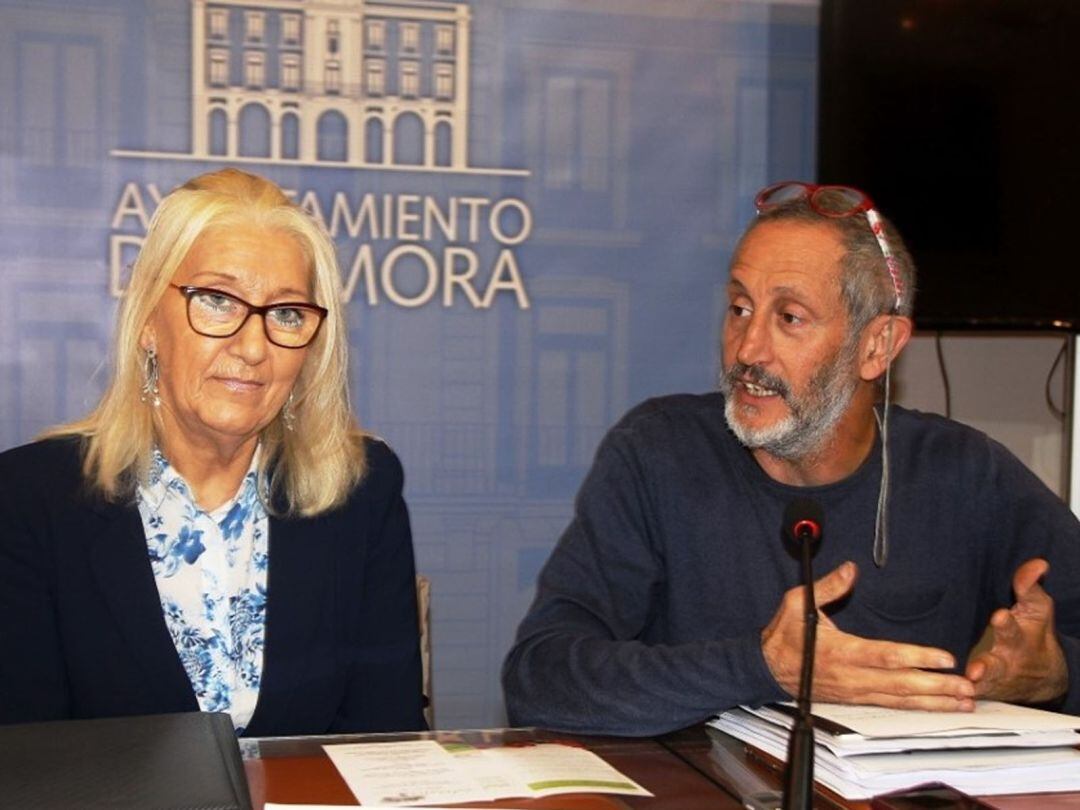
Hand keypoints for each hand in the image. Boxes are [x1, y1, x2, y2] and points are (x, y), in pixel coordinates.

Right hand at [761, 561, 975, 710]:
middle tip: (969, 688)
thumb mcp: (797, 603)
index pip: (885, 657)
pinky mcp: (857, 698)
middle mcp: (851, 676)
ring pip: (900, 700)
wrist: (767, 668)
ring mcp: (855, 691)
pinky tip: (937, 706)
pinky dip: (918, 707)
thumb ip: (826, 587)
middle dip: (937, 688)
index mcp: (840, 652)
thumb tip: (851, 569)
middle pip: (901, 685)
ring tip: (965, 702)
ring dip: (934, 702)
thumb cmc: (783, 634)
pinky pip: (892, 705)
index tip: (945, 659)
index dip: (917, 658)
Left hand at [965, 558, 1067, 703]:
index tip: (1000, 616)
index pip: (1015, 629)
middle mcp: (1007, 662)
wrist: (1043, 678)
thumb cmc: (1033, 635)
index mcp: (1021, 639)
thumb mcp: (1036, 610)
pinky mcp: (982, 692)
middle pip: (996, 664)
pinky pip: (969, 697)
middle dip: (987, 666)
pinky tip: (951, 700)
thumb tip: (1037, 563)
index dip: (1008, 623)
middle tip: (977, 668)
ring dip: (973, 687)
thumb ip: (1030, 587)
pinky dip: (961, 700)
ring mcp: (994, 680)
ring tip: (964, 686)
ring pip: (982, 687)